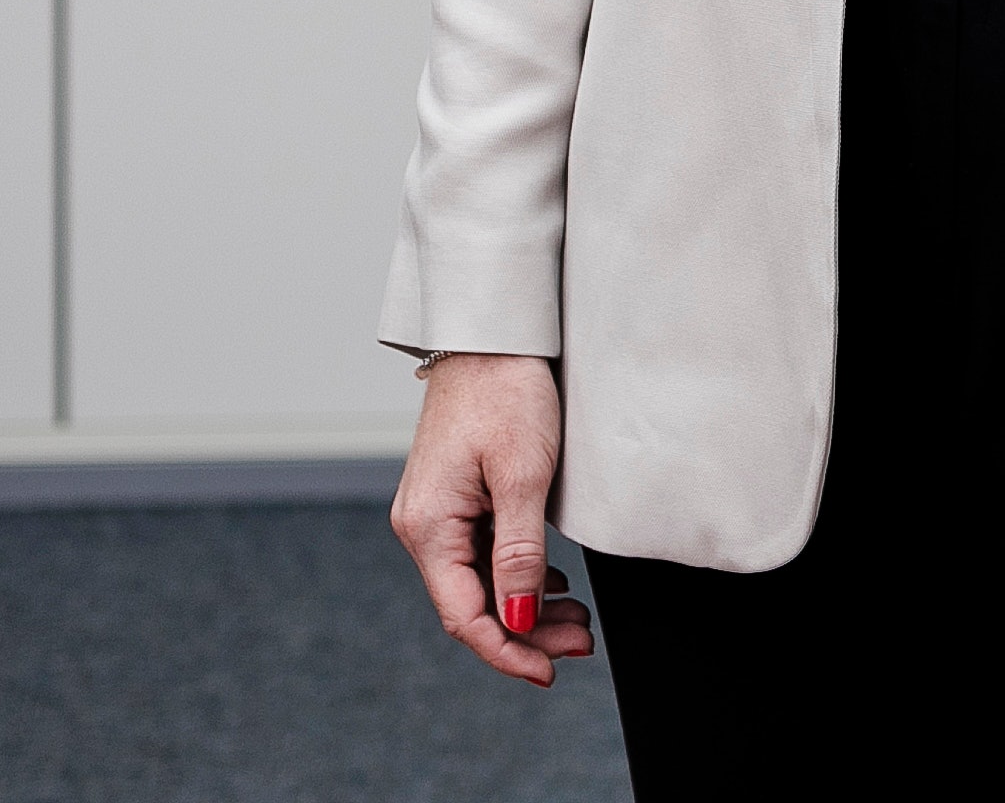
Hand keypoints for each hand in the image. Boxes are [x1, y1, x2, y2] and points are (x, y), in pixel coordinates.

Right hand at [392, 351, 593, 685]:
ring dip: (526, 607)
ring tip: (577, 618)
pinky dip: (519, 576)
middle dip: (525, 633)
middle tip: (581, 642)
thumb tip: (519, 621)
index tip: (548, 671)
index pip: (463, 615)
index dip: (506, 651)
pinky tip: (553, 585)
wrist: (491, 332)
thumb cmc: (506, 392)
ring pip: (480, 582)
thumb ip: (520, 554)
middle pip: (472, 604)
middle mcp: (423, 526)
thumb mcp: (524, 475)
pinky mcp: (456, 497)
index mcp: (428, 527)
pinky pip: (483, 555)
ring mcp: (438, 512)